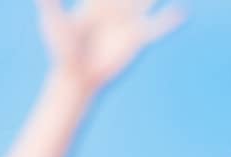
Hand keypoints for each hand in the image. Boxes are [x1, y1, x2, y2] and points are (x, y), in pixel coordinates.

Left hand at [36, 0, 182, 92]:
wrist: (75, 76)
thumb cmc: (62, 50)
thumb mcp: (54, 24)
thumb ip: (49, 4)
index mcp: (97, 2)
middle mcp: (117, 8)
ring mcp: (129, 21)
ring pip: (148, 0)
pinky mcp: (137, 37)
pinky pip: (157, 27)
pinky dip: (169, 22)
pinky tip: (181, 13)